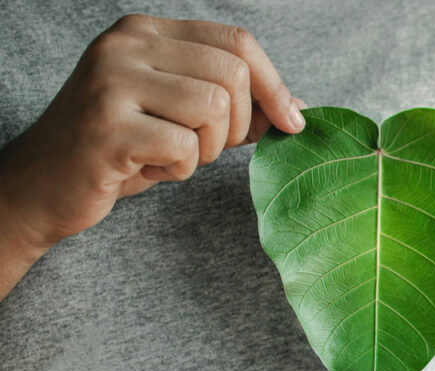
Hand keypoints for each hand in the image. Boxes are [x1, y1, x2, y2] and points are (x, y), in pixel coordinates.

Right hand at [0, 13, 303, 250]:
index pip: (237, 42)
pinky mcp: (107, 125)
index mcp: (147, 32)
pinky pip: (184, 147)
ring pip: (212, 109)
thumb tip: (300, 110)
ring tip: (172, 156)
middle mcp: (126, 45)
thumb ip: (238, 108)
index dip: (274, 85)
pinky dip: (180, 170)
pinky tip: (148, 168)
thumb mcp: (183, 119)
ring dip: (206, 149)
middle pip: (231, 74)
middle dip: (236, 125)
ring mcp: (112, 81)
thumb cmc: (123, 150)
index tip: (292, 122)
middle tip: (205, 148)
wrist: (45, 185)